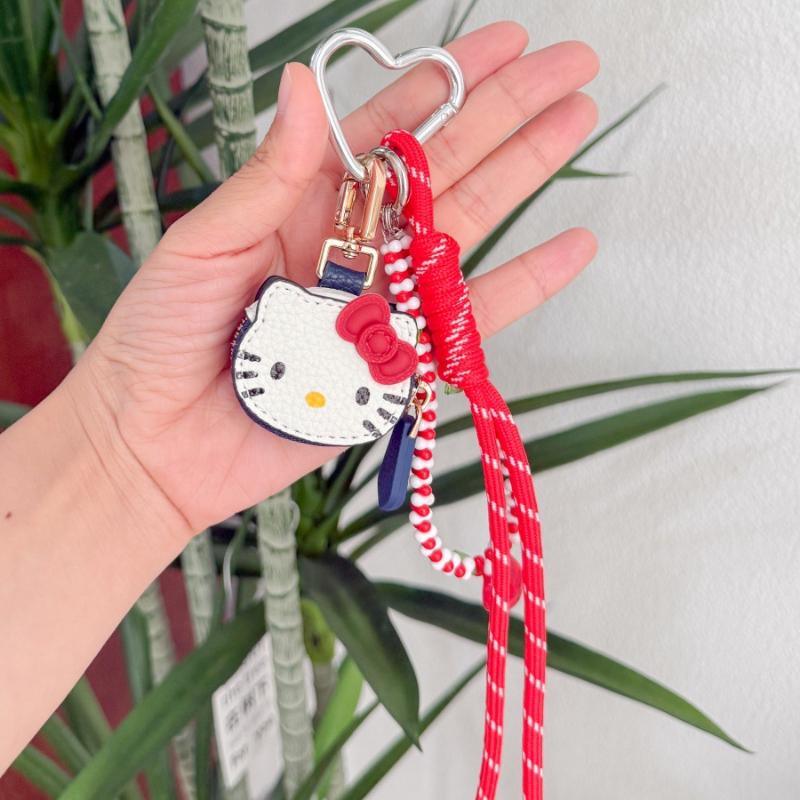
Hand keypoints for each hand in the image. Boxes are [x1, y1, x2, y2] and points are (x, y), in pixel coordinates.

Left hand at [72, 23, 599, 535]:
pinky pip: (470, 320)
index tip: (502, 44)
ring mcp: (382, 302)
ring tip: (576, 124)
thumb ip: (268, 175)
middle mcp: (352, 245)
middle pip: (443, 167)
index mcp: (303, 204)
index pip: (386, 129)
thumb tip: (308, 83)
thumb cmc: (161, 337)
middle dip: (506, 113)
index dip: (443, 83)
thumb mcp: (204, 243)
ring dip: (524, 175)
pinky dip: (523, 285)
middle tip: (570, 68)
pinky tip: (572, 247)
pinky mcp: (398, 362)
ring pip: (466, 230)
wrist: (160, 441)